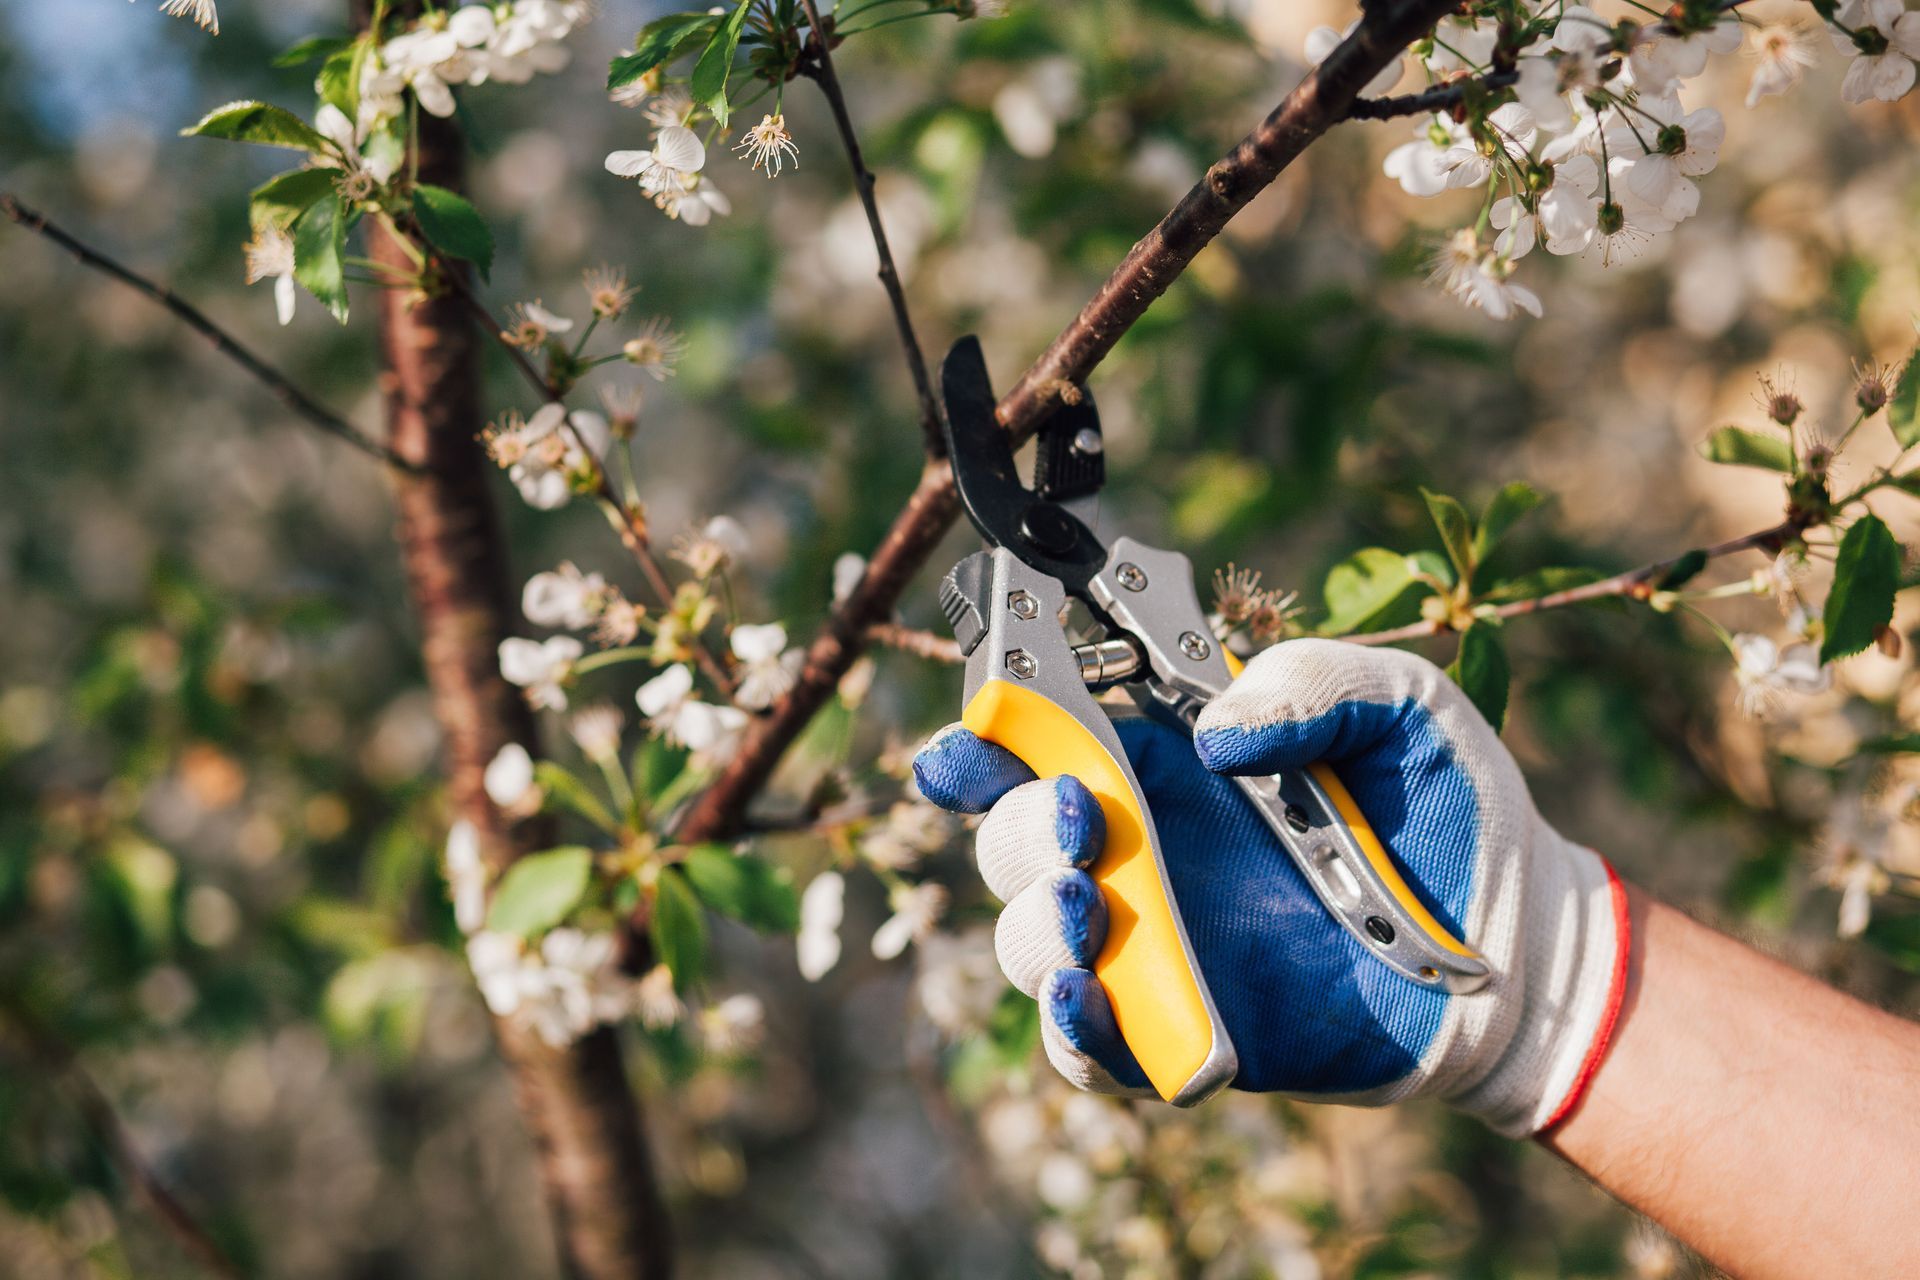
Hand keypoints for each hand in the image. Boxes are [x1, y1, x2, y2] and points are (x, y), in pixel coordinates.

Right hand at [913, 639, 1627, 1134]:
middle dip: (1018, 828)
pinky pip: (1091, 1045)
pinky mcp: (1184, 1030)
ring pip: (1031, 941)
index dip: (982, 739)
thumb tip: (1215, 728)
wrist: (1517, 947)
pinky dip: (1071, 1029)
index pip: (1038, 741)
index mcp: (1165, 758)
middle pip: (1012, 839)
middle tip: (1082, 820)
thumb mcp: (1403, 707)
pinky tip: (1088, 998)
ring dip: (1034, 926)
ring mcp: (1156, 944)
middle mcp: (1142, 849)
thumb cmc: (1450, 810)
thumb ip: (1315, 679)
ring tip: (1086, 908)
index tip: (967, 742)